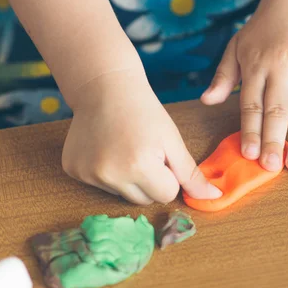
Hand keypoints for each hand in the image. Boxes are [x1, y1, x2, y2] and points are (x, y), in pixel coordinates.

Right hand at [62, 69, 221, 204]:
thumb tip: (214, 198)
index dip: (169, 176)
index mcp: (138, 166)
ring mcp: (87, 173)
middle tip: (143, 150)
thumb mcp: (172, 140)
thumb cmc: (145, 111)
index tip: (162, 155)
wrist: (105, 87)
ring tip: (124, 147)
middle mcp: (109, 174)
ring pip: (122, 195)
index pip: (167, 195)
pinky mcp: (73, 169)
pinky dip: (107, 172)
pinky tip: (106, 148)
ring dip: (129, 179)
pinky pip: (101, 186)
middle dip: (150, 181)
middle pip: (145, 200)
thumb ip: (191, 173)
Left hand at [201, 8, 287, 171]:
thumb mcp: (236, 47)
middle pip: (276, 109)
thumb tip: (206, 100)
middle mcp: (279, 66)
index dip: (251, 131)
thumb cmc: (263, 31)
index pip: (252, 105)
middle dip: (273, 140)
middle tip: (271, 167)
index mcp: (255, 65)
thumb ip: (223, 76)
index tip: (249, 156)